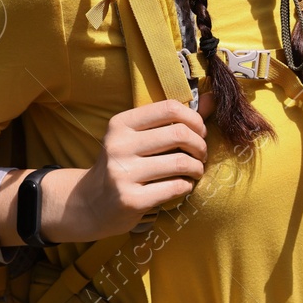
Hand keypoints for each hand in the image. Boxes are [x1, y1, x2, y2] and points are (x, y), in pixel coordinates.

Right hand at [55, 96, 209, 240]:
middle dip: (200, 145)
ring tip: (195, 171)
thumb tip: (213, 98)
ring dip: (197, 168)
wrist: (90, 204)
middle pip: (179, 134)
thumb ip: (175, 119)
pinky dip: (187, 186)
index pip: (169, 108)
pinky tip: (183, 186)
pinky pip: (175, 187)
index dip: (194, 119)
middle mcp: (118, 146)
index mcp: (120, 124)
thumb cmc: (125, 165)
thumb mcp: (140, 137)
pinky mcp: (130, 200)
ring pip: (181, 162)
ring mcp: (122, 174)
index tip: (200, 132)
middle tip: (201, 155)